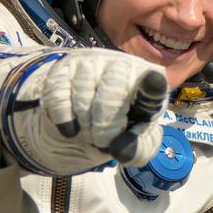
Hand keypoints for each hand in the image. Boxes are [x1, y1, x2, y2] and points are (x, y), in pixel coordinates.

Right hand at [41, 48, 167, 167]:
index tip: (153, 82)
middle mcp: (123, 65)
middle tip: (102, 143)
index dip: (151, 85)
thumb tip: (120, 150)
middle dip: (104, 127)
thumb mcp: (135, 145)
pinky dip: (63, 117)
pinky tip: (70, 129)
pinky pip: (59, 93)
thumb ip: (136, 150)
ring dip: (84, 125)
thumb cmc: (121, 129)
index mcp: (151, 83)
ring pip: (83, 93)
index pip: (153, 83)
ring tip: (89, 133)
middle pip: (112, 93)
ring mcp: (92, 62)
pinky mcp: (65, 67)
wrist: (88, 122)